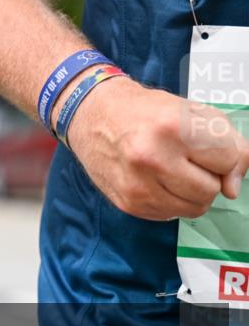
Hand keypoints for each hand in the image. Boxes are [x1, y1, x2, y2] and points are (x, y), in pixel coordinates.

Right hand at [67, 77, 248, 220]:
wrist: (92, 114)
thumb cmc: (145, 111)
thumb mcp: (193, 111)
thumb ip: (229, 144)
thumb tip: (234, 187)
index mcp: (173, 128)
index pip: (228, 160)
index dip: (225, 155)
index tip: (208, 148)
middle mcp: (152, 158)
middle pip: (211, 190)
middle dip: (208, 176)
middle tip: (188, 159)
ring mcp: (138, 185)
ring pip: (193, 208)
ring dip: (191, 193)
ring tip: (173, 171)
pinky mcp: (128, 203)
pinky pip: (170, 215)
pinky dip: (171, 200)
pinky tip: (156, 180)